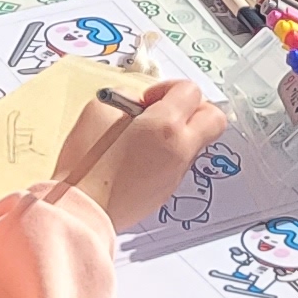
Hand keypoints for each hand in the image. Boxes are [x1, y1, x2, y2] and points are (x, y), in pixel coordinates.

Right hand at [52, 78, 223, 228]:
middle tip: (165, 110)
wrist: (83, 208)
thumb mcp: (99, 109)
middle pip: (214, 118)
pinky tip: (135, 159)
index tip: (148, 99)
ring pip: (195, 143)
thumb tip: (139, 104)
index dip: (169, 88)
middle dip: (193, 108)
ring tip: (141, 137)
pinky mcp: (167, 192)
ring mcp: (176, 174)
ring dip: (176, 133)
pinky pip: (177, 164)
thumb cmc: (87, 161)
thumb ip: (127, 96)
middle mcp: (180, 150)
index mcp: (166, 125)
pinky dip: (165, 155)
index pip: (191, 91)